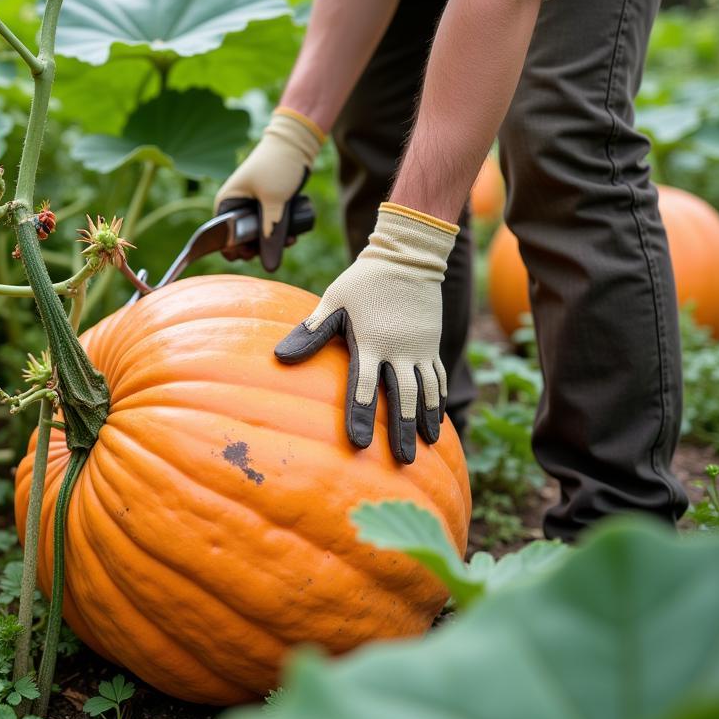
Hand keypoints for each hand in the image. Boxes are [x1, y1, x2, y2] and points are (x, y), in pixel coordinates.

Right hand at [214, 109, 323, 270]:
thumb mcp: (274, 202)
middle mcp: (235, 206)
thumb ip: (271, 234)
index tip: (255, 255)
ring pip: (258, 234)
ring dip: (273, 242)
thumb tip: (270, 267)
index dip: (236, 251)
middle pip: (241, 240)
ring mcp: (251, 206)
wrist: (297, 143)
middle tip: (279, 248)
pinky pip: (269, 226)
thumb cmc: (278, 166)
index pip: (221, 238)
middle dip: (260, 248)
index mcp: (226, 204)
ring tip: (290, 240)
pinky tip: (292, 236)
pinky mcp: (266, 205)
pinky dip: (279, 232)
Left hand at [274, 204, 457, 461]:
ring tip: (425, 447)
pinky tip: (437, 421)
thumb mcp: (334, 300)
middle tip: (403, 462)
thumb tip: (279, 358)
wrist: (409, 256)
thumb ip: (311, 331)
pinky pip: (438, 378)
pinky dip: (438, 400)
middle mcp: (399, 349)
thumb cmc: (363, 280)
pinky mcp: (433, 345)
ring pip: (426, 391)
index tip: (360, 444)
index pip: (363, 385)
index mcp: (371, 341)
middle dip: (402, 430)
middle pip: (402, 397)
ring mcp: (420, 349)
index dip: (361, 415)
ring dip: (425, 421)